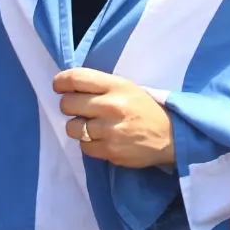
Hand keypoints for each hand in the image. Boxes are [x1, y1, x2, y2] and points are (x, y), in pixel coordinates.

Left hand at [54, 68, 174, 168]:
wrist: (170, 136)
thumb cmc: (144, 108)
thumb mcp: (126, 87)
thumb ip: (100, 85)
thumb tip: (69, 86)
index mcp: (115, 85)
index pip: (76, 78)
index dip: (60, 82)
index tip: (59, 86)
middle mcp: (110, 106)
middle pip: (68, 104)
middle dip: (69, 106)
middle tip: (78, 109)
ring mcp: (109, 130)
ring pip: (72, 128)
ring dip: (78, 127)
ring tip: (91, 126)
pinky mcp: (110, 151)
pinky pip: (83, 147)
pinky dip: (89, 143)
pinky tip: (102, 139)